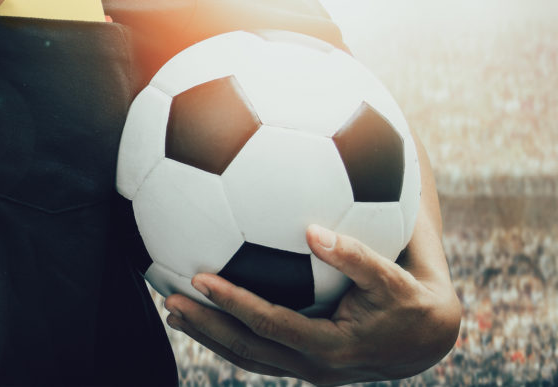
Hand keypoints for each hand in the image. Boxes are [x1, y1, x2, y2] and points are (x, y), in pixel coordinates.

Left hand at [162, 223, 461, 385]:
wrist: (429, 339)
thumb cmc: (411, 299)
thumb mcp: (394, 278)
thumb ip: (356, 257)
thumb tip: (311, 230)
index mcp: (331, 347)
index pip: (270, 325)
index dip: (234, 304)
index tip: (201, 277)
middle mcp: (313, 365)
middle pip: (247, 349)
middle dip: (206, 326)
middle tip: (169, 299)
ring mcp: (306, 367)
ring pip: (248, 356)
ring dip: (209, 335)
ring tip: (173, 311)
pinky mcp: (302, 361)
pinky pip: (258, 352)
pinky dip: (229, 335)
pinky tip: (207, 311)